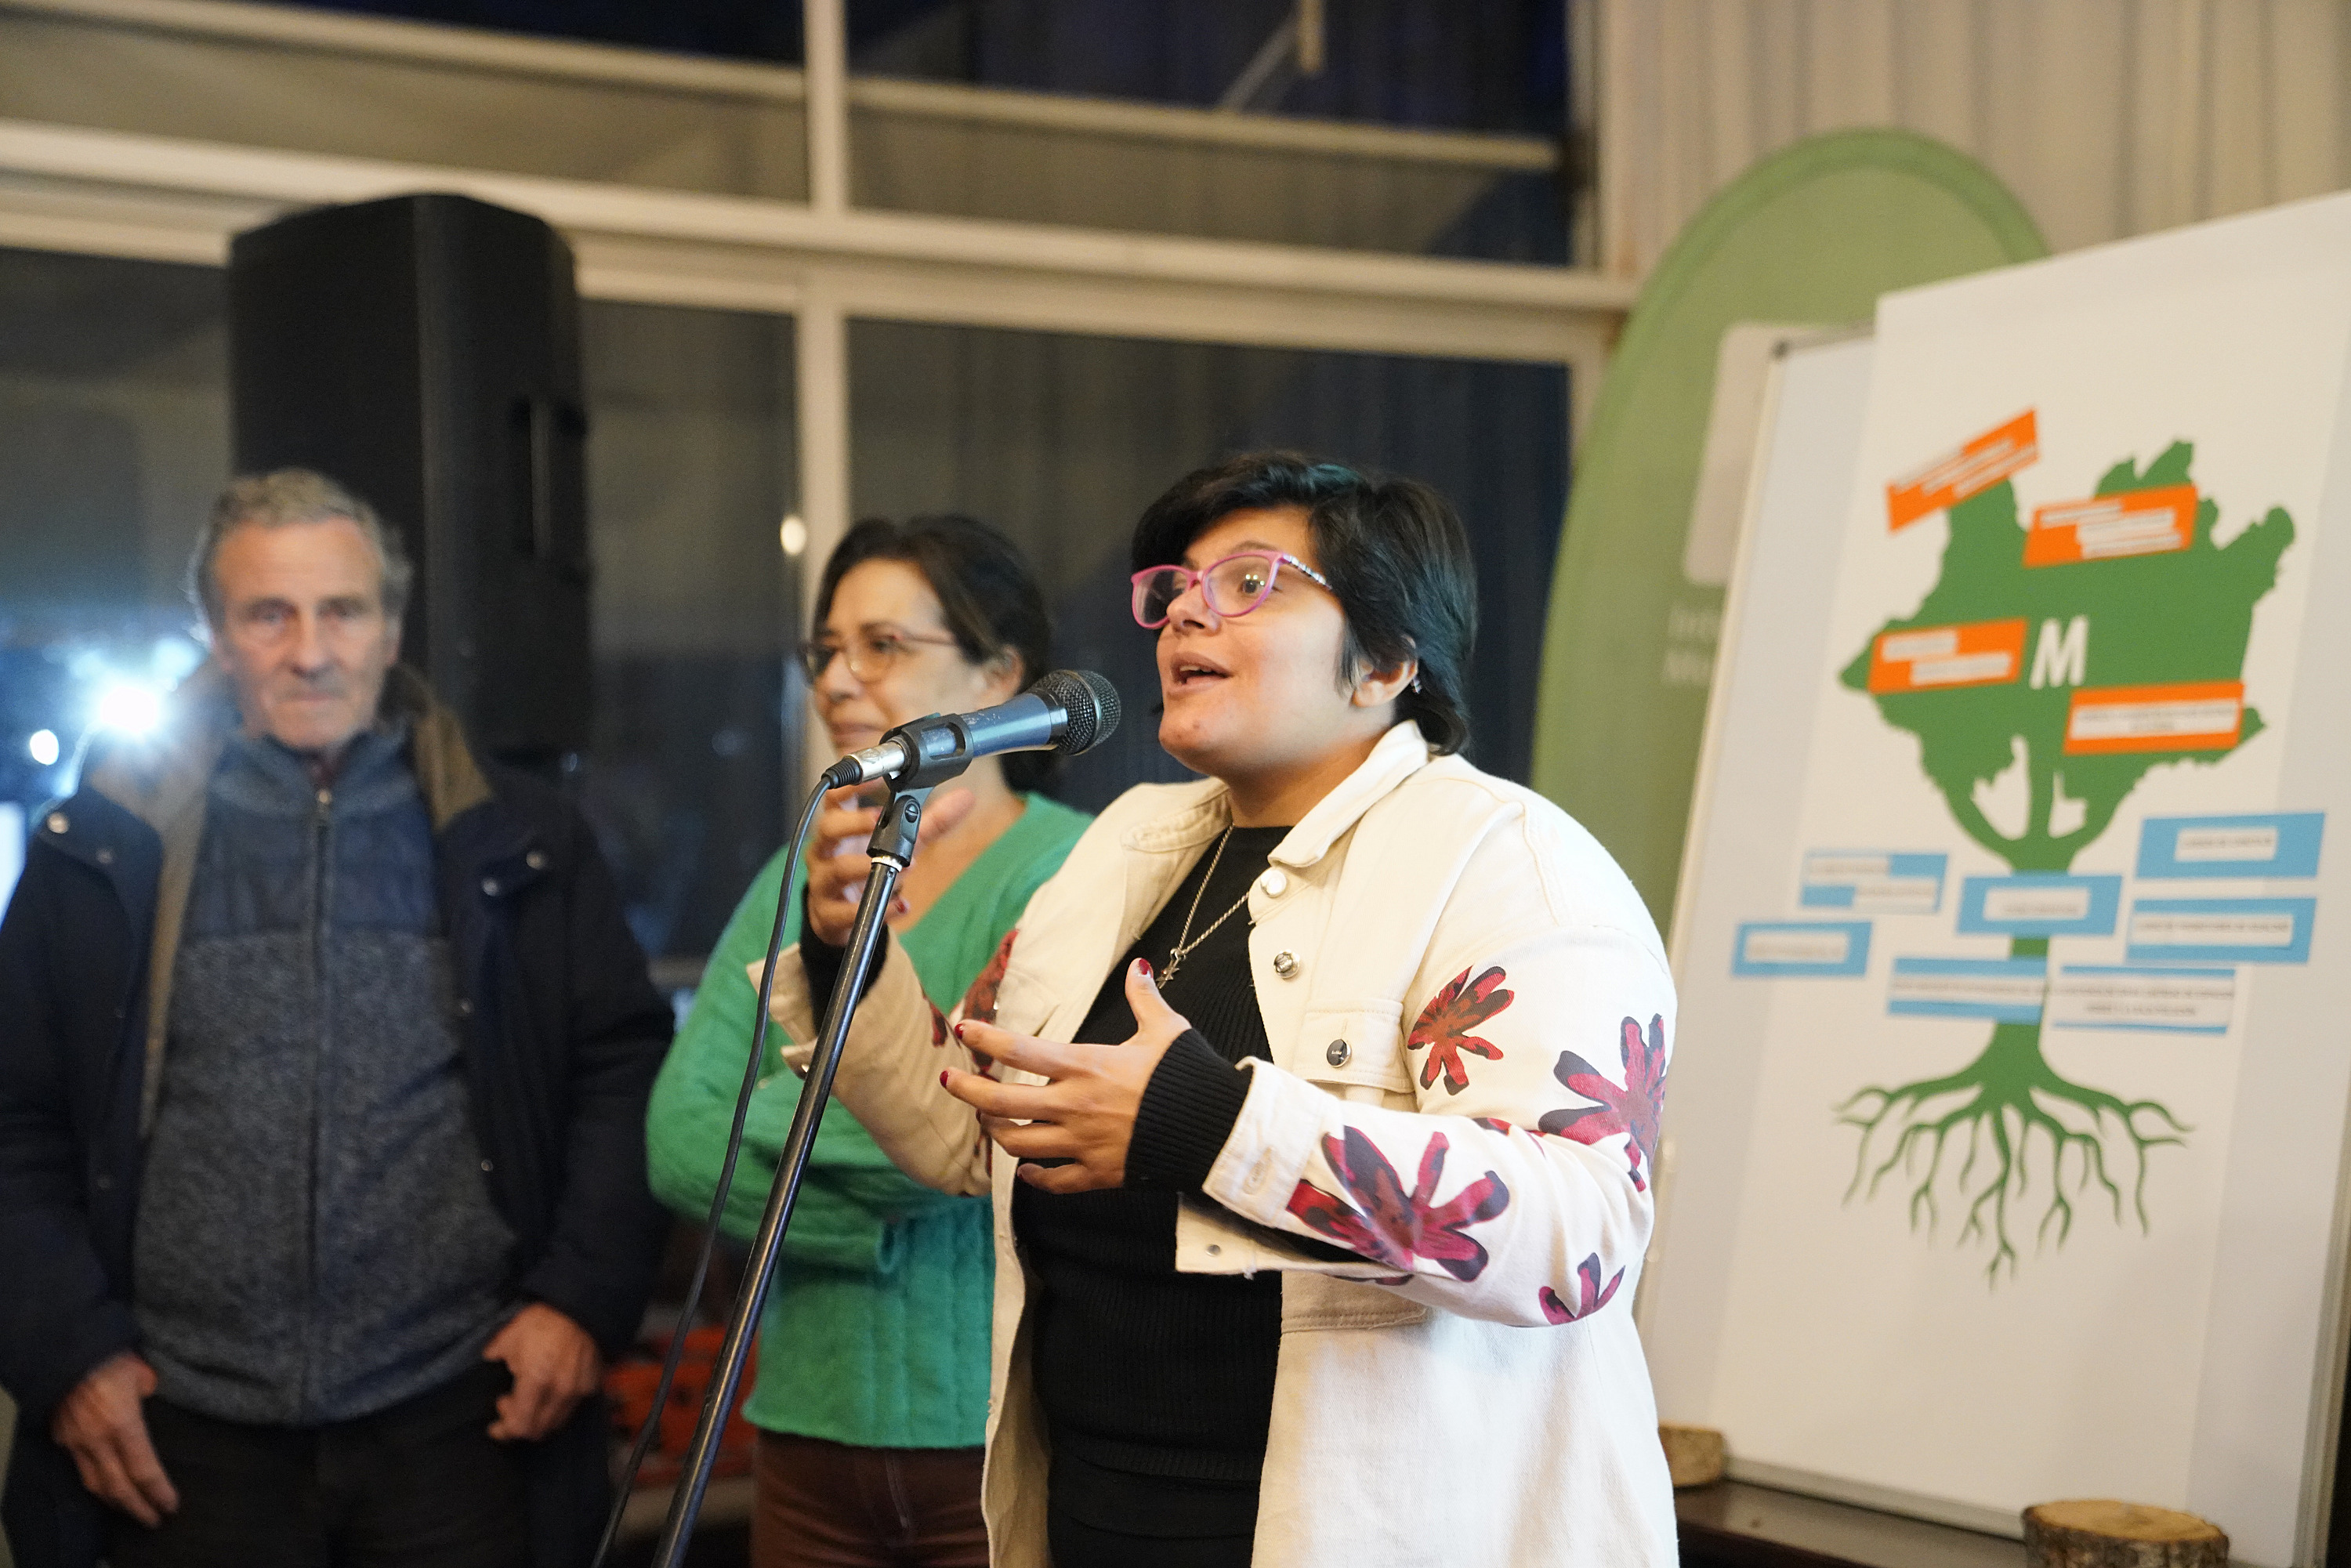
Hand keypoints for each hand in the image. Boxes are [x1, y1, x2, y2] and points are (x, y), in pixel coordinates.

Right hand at [52, 1351, 176, 1526]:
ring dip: (115, 1502)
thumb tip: (149, 1396)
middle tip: (154, 1520)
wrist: (61, 1352)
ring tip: (132, 1509)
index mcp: (123, 1424)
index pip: (144, 1470)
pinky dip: (95, 1483)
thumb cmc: (108, 1357)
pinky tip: (106, 1486)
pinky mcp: (62, 1439)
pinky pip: (80, 1469)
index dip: (158, 1492)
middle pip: (118, 1487)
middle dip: (138, 1508)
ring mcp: (76, 1442)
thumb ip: (148, 1391)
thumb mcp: (140, 1372)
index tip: (171, 1505)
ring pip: (95, 1484)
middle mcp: (98, 1440)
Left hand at [483, 1303, 601, 1441]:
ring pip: (556, 1422)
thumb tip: (489, 1360)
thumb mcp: (510, 1335)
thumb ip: (495, 1355)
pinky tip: (550, 1391)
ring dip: (539, 1419)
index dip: (505, 1430)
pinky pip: (571, 1407)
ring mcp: (578, 1390)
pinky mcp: (591, 1384)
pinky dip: (557, 1407)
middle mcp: (559, 1392)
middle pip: (537, 1430)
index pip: (520, 1426)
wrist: (580, 1306)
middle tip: (510, 1406)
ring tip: (530, 1399)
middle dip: (519, 1425)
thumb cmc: (543, 1320)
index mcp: (536, 1381)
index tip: (495, 1424)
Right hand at [804, 786, 975, 946]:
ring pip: (838, 870)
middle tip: (878, 818)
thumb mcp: (899, 844)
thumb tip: (966, 798)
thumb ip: (930, 822)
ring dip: (869, 867)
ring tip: (904, 868)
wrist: (839, 917)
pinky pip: (848, 911)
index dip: (848, 786)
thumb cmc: (866, 869)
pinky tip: (902, 906)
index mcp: (840, 828)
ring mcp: (823, 882)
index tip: (872, 777)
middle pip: (827, 829)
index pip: (834, 800)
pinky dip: (880, 909)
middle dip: (853, 823)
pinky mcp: (829, 914)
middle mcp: (825, 851)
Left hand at [944, 960, 1190, 1192]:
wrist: (1217, 1130)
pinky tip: (1025, 1170)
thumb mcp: (1167, 1030)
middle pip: (1003, 1101)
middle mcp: (1075, 1105)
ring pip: (1018, 1143)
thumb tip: (1140, 968)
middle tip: (951, 1082)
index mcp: (1086, 1065)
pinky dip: (1033, 1177)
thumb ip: (1144, 999)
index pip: (1020, 1049)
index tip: (963, 1030)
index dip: (986, 1037)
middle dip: (969, 1090)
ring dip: (996, 1131)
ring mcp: (1083, 1143)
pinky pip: (1052, 1180)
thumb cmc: (1191, 1076)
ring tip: (990, 1119)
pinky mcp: (1098, 1173)